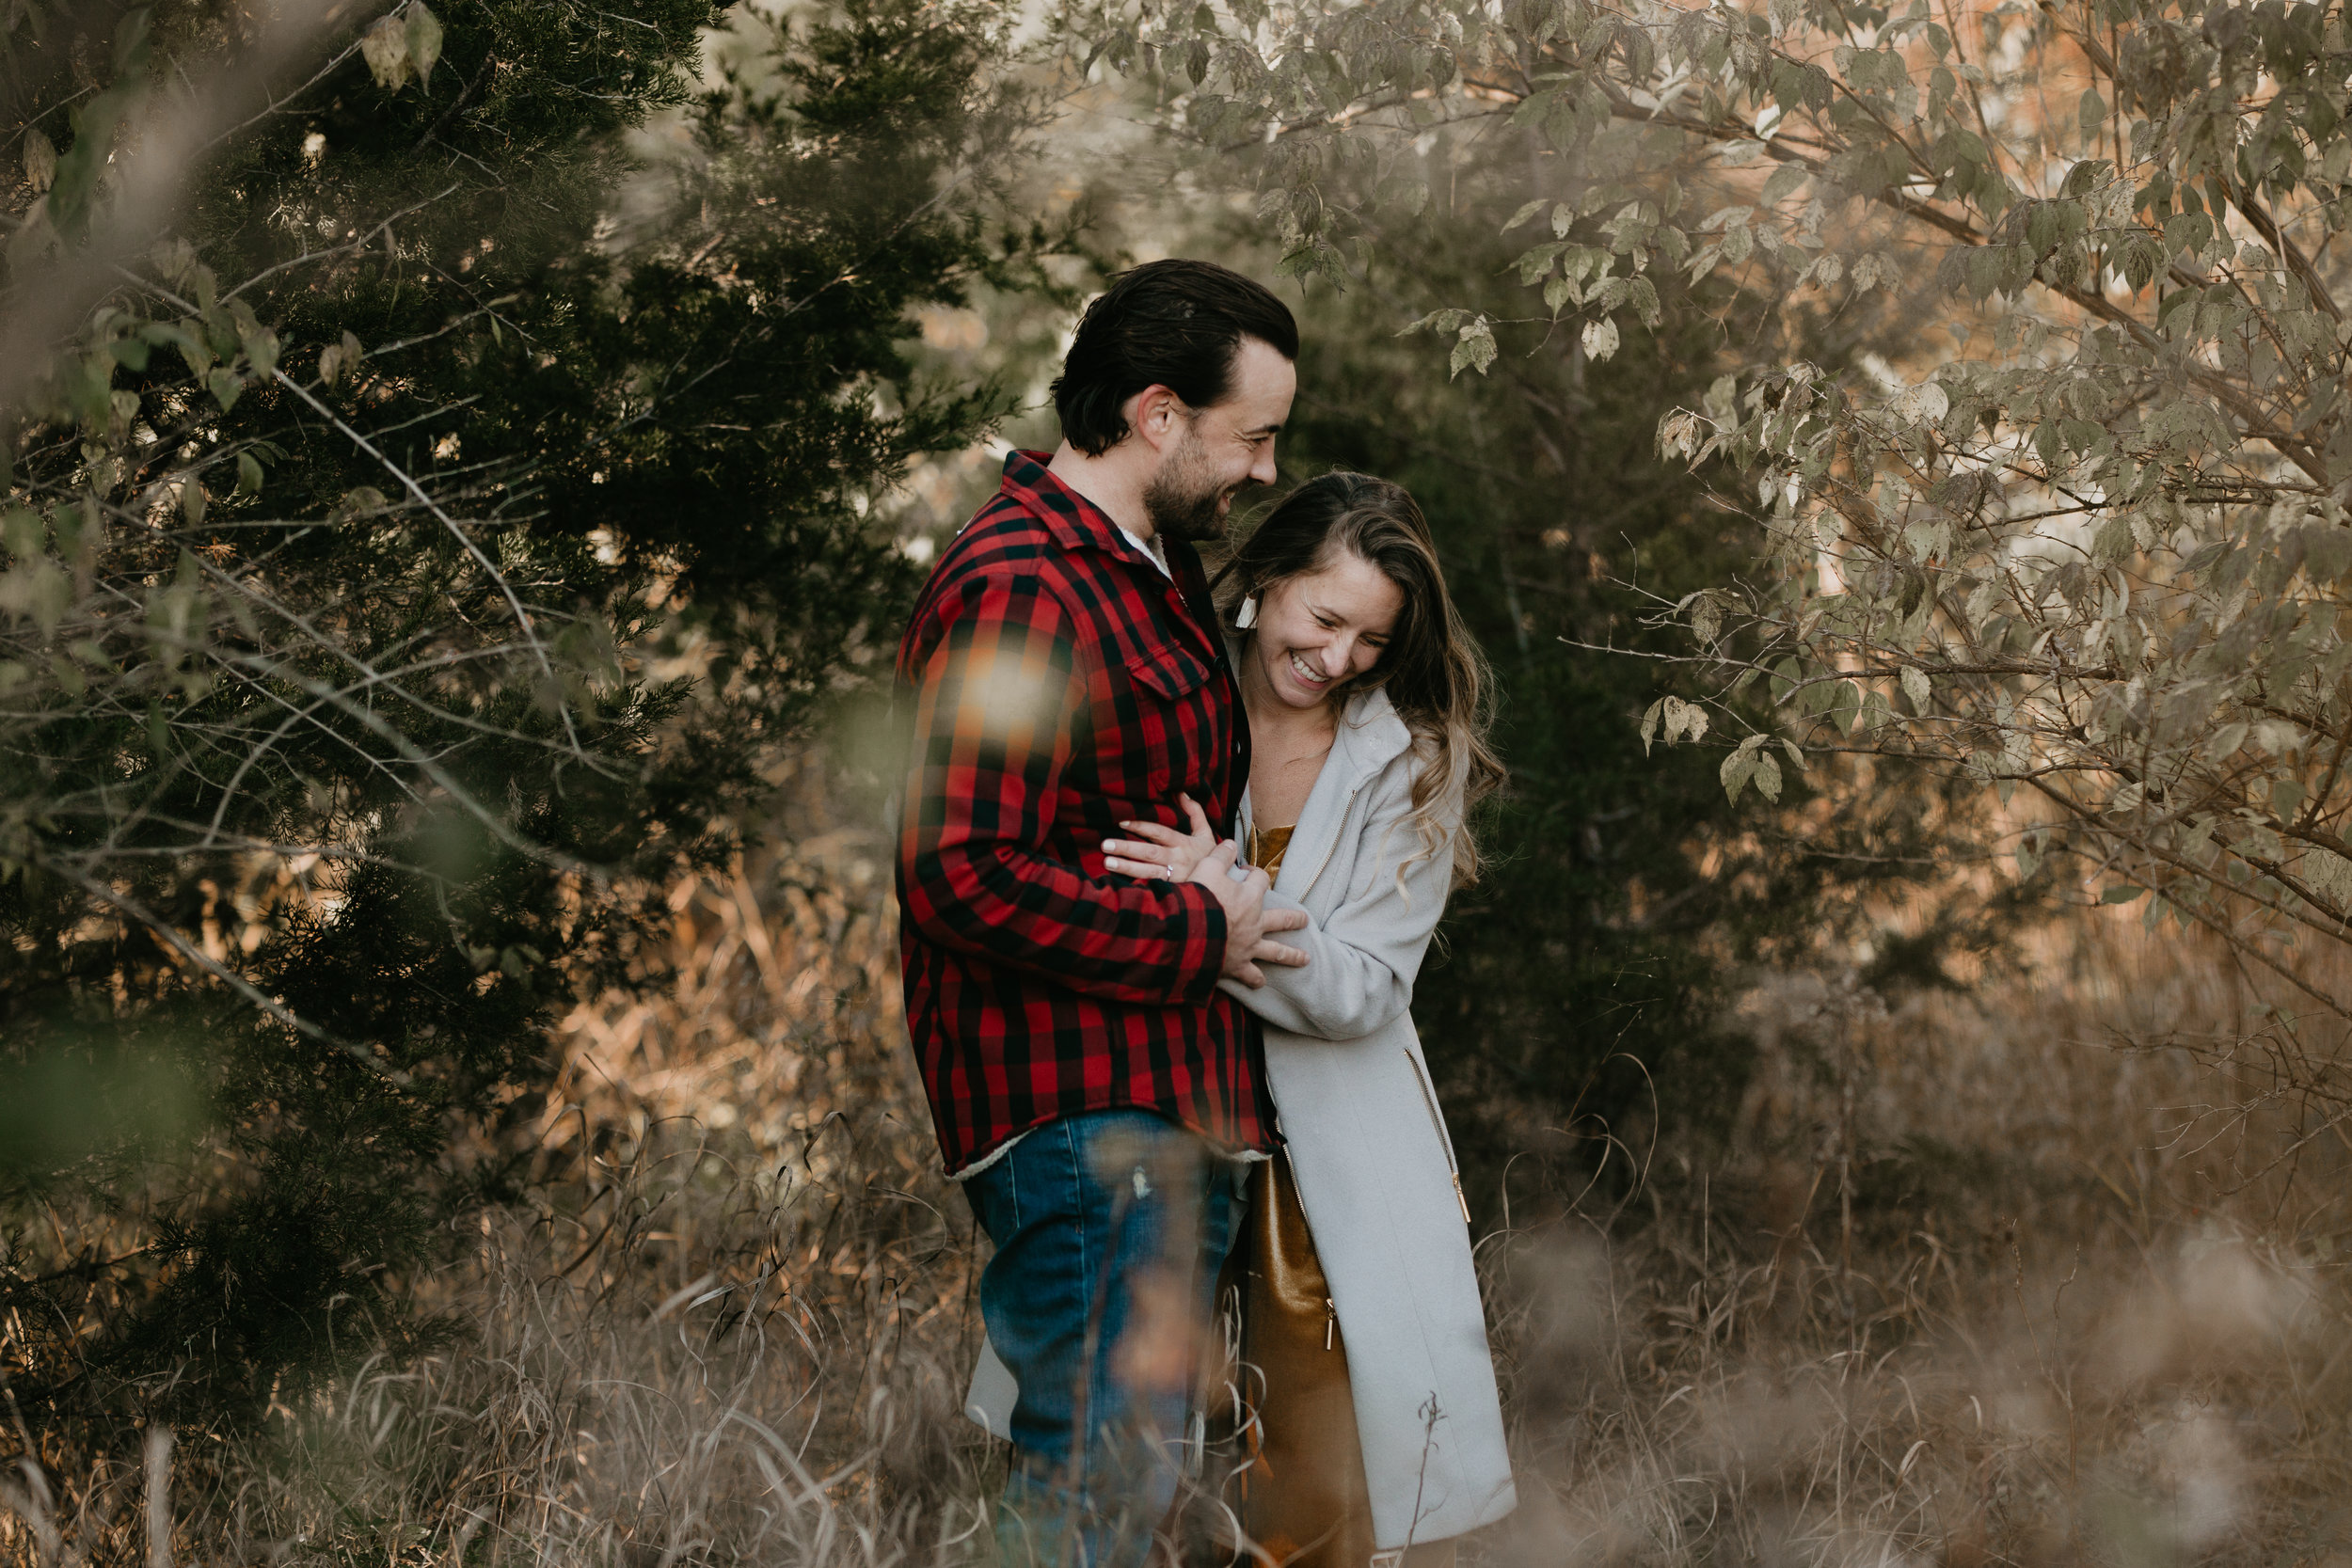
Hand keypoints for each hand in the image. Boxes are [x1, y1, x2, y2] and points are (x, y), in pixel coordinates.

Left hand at [1102, 794, 1217, 882]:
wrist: (1221, 885)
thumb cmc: (1207, 856)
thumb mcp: (1205, 833)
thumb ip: (1194, 812)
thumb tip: (1181, 792)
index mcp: (1183, 843)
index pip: (1159, 832)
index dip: (1141, 827)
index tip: (1121, 823)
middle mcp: (1177, 860)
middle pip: (1149, 852)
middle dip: (1127, 848)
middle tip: (1106, 844)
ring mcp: (1174, 877)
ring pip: (1147, 871)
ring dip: (1126, 867)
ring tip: (1107, 862)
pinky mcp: (1172, 891)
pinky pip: (1152, 888)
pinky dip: (1137, 885)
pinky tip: (1120, 884)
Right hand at [1193, 839, 1309, 987]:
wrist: (1187, 933)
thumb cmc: (1196, 899)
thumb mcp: (1206, 869)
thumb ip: (1220, 855)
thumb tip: (1230, 843)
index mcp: (1249, 898)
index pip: (1261, 880)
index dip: (1255, 873)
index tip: (1247, 872)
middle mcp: (1255, 923)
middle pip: (1281, 919)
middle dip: (1294, 919)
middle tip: (1305, 921)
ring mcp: (1249, 946)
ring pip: (1277, 952)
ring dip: (1292, 956)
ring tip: (1305, 959)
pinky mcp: (1238, 965)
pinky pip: (1251, 975)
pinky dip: (1256, 980)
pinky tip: (1260, 983)